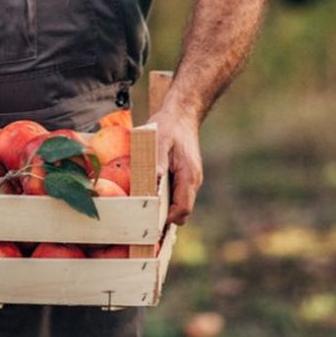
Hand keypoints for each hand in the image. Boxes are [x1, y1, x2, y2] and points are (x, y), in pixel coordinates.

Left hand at [151, 103, 203, 225]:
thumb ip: (157, 160)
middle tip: (143, 221)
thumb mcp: (159, 139)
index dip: (167, 219)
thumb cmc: (169, 126)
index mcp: (189, 176)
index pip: (182, 209)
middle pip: (181, 211)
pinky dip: (164, 199)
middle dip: (165, 218)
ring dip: (163, 209)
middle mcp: (192, 181)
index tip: (149, 221)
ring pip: (178, 204)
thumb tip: (154, 180)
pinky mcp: (183, 177)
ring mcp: (188, 180)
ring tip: (143, 210)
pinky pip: (175, 195)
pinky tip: (148, 195)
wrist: (181, 115)